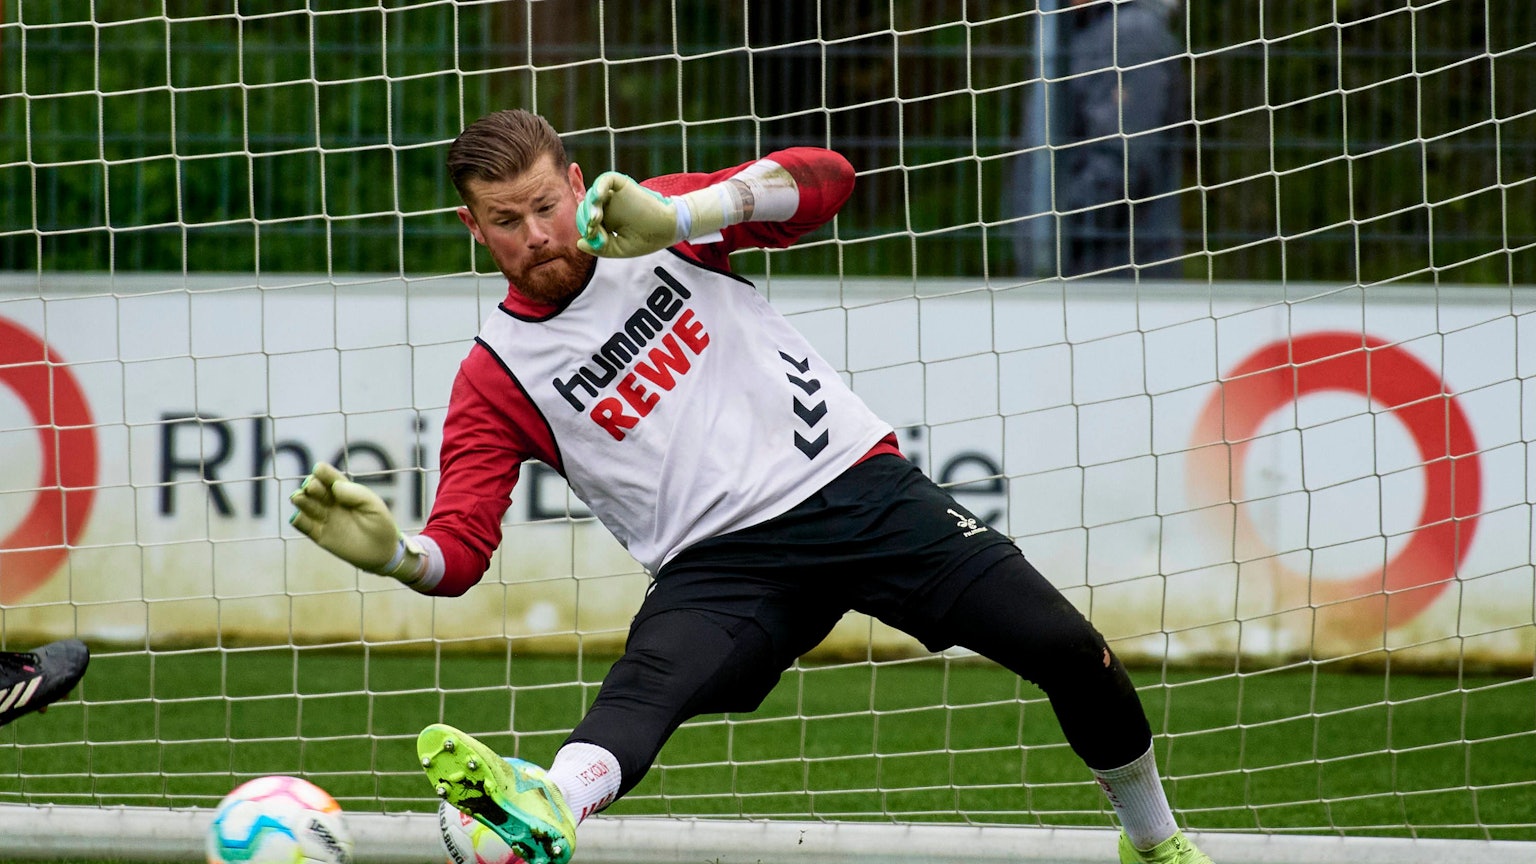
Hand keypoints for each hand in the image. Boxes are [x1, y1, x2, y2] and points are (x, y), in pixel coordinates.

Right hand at [289, 462, 421, 579]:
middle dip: (311, 486)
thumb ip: (357, 494)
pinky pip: (304, 526)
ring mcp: (324, 518)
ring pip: (307, 506)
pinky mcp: (319, 535)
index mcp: (345, 491)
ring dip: (301, 500)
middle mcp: (331, 502)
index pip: (330, 478)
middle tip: (311, 487)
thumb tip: (336, 486)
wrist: (382, 553)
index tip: (319, 469)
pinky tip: (296, 517)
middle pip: (315, 490)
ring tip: (298, 497)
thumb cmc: (380, 525)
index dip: (324, 473)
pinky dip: (298, 520)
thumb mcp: (374, 507)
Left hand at [576, 171, 680, 256]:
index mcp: (606, 220)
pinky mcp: (622, 185)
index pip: (586, 219)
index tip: (591, 235)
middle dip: (585, 217)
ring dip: (590, 206)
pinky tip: (598, 197)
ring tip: (596, 219)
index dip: (584, 226)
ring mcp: (614, 194)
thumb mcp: (618, 249)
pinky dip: (599, 186)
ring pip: (592, 195)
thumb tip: (579, 242)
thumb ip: (599, 247)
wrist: (667, 229)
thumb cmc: (645, 239)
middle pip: (586, 207)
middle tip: (592, 227)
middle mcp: (608, 205)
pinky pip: (605, 180)